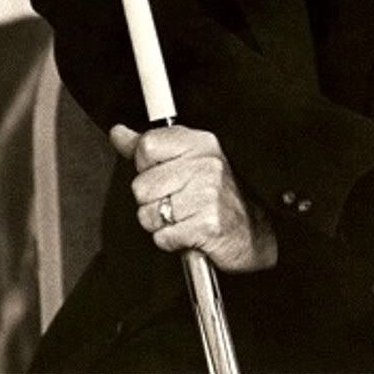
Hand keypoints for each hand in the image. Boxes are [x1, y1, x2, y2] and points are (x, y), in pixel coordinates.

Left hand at [110, 123, 277, 272]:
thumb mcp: (189, 159)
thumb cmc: (219, 194)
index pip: (147, 146)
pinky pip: (163, 237)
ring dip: (161, 223)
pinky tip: (188, 231)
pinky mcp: (207, 226)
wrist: (255, 230)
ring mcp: (208, 195)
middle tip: (176, 199)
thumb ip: (151, 147)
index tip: (162, 173)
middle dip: (152, 200)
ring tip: (183, 216)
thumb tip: (119, 133)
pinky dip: (171, 240)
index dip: (146, 166)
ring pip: (148, 214)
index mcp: (200, 143)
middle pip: (141, 185)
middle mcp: (205, 165)